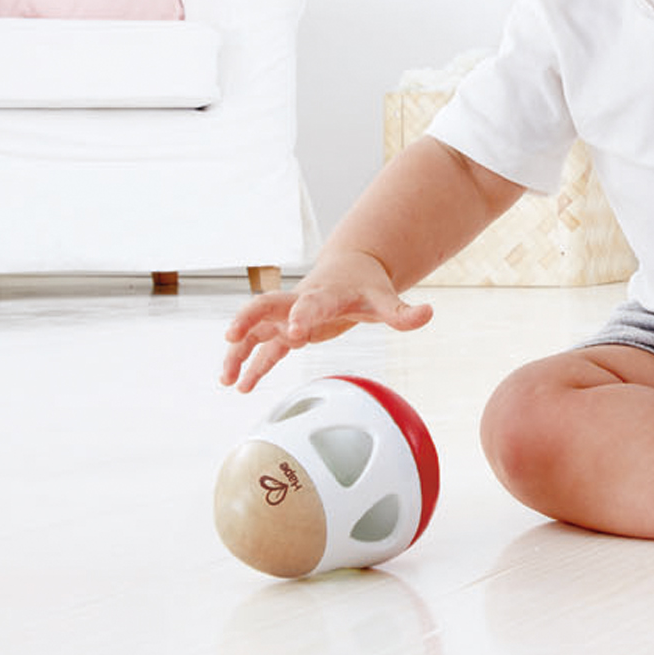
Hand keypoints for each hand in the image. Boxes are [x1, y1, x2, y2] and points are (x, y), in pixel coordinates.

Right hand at [220, 258, 433, 392]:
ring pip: (257, 330)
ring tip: (226, 379)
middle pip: (267, 306)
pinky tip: (240, 386)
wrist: (349, 268)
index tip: (293, 331)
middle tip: (232, 337)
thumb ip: (403, 311)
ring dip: (239, 351)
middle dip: (248, 319)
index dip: (303, 315)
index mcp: (325, 294)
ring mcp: (288, 315)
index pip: (312, 303)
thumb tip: (428, 313)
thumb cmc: (365, 284)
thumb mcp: (385, 298)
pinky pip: (264, 349)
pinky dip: (252, 366)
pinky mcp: (286, 330)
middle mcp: (299, 302)